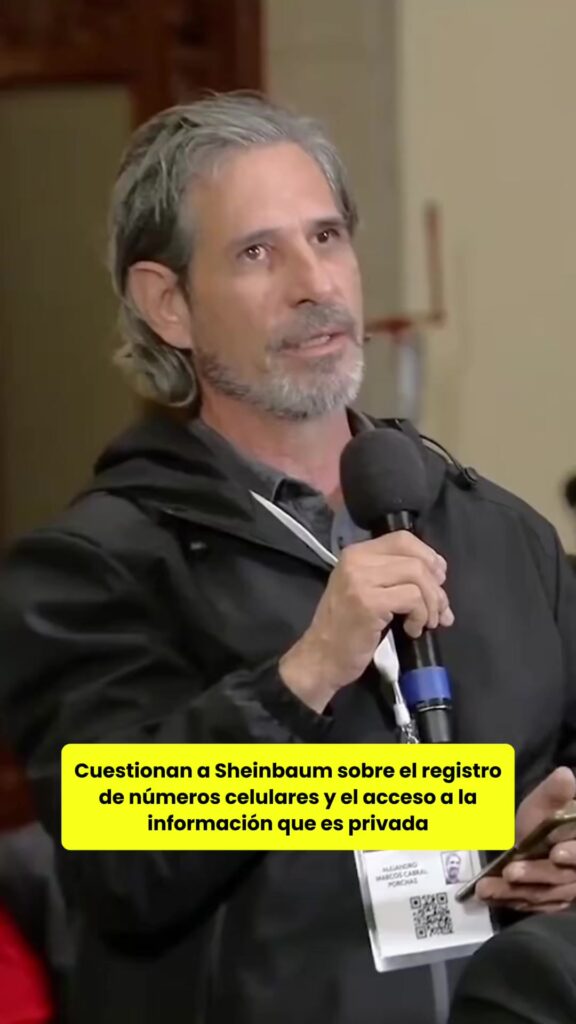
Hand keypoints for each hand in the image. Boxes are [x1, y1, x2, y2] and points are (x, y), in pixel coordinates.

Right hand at [279, 531, 452, 710]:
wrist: (321, 657)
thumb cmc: (347, 629)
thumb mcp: (367, 591)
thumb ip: (395, 577)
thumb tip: (439, 577)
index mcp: (356, 553)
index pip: (403, 538)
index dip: (428, 556)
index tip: (438, 580)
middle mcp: (357, 560)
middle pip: (415, 559)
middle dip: (436, 587)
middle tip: (438, 610)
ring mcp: (361, 580)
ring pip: (417, 576)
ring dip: (432, 603)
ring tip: (427, 622)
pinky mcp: (368, 602)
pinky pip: (412, 598)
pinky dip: (420, 616)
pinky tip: (412, 630)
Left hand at [476, 766, 575, 912]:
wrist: (536, 841)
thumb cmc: (542, 820)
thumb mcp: (545, 803)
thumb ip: (554, 793)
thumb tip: (565, 775)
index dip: (573, 855)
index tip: (556, 853)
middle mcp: (575, 873)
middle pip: (561, 880)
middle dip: (536, 875)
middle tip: (511, 872)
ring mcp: (565, 891)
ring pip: (543, 895)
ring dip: (515, 893)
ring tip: (487, 888)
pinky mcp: (547, 903)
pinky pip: (530, 906)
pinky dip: (510, 902)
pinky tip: (490, 898)